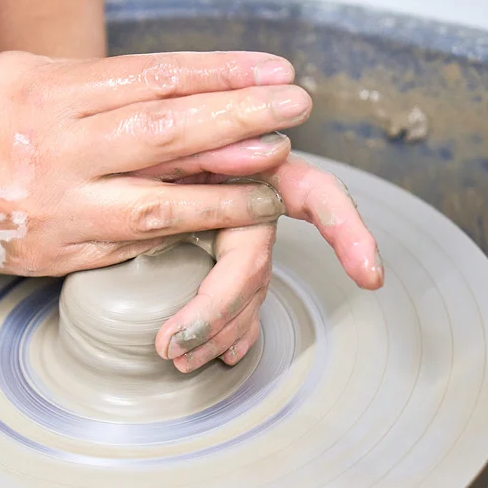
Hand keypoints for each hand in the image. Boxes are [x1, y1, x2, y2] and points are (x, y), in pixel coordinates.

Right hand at [0, 50, 309, 273]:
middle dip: (239, 119)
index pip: (153, 78)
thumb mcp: (26, 76)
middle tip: (295, 110)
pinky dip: (182, 232)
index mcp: (49, 96)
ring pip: (158, 203)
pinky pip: (133, 244)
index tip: (274, 73)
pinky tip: (221, 221)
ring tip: (276, 181)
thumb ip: (98, 81)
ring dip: (226, 193)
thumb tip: (185, 88)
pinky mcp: (61, 254)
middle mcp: (56, 151)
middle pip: (165, 132)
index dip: (220, 74)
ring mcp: (60, 209)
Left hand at [154, 153, 384, 371]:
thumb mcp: (170, 131)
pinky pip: (236, 304)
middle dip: (221, 310)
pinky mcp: (221, 258)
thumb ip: (208, 137)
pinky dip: (228, 331)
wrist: (119, 145)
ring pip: (244, 292)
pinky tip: (224, 356)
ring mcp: (241, 234)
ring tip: (175, 357)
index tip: (367, 274)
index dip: (346, 232)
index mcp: (255, 162)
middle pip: (254, 267)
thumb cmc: (148, 132)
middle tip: (171, 344)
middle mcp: (254, 202)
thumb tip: (271, 147)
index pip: (316, 195)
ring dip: (215, 329)